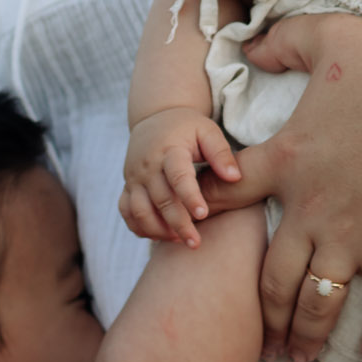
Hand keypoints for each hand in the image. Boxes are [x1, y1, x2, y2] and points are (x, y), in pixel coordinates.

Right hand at [121, 110, 240, 247]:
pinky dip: (140, 227)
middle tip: (196, 243)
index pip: (178, 176)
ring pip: (139, 210)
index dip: (190, 196)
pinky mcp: (128, 186)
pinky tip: (161, 236)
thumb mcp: (208, 131)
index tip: (204, 215)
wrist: (154, 118)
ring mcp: (134, 177)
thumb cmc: (188, 127)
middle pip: (161, 199)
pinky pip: (126, 212)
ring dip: (158, 230)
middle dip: (178, 224)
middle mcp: (148, 165)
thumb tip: (235, 177)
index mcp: (169, 150)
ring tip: (181, 241)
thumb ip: (221, 153)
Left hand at [197, 15, 361, 361]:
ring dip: (301, 333)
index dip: (202, 212)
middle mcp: (310, 210)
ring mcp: (352, 237)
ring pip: (313, 301)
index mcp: (286, 161)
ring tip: (294, 357)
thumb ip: (280, 41)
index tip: (187, 233)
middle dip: (259, 310)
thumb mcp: (326, 34)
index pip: (226, 195)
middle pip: (268, 274)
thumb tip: (247, 45)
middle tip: (256, 335)